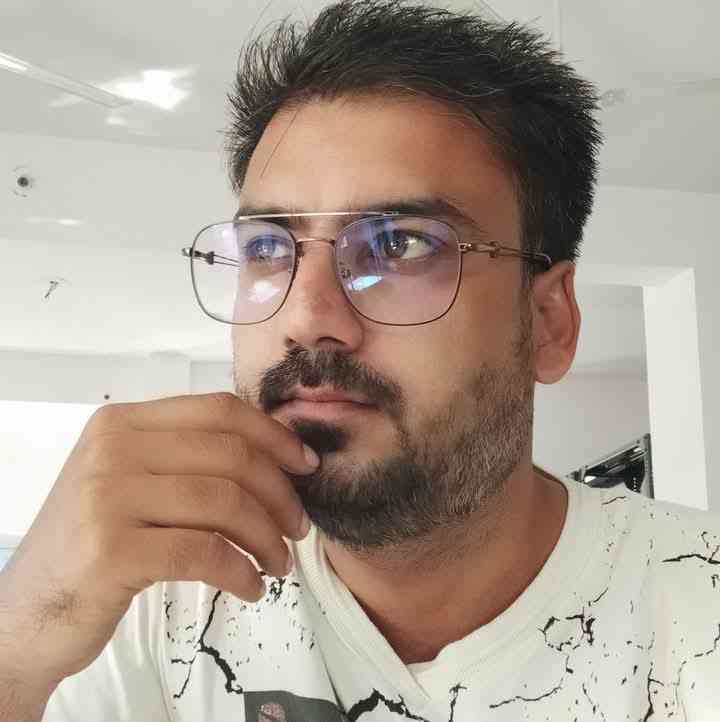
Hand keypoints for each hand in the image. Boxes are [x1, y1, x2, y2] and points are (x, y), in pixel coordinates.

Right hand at [0, 392, 317, 690]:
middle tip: (298, 528)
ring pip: (225, 503)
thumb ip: (188, 460)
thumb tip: (281, 461)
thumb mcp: (131, 483)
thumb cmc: (92, 545)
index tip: (306, 467)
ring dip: (267, 537)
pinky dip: (241, 571)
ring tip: (279, 562)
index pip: (220, 410)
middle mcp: (113, 448)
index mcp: (123, 421)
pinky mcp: (110, 550)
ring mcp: (107, 496)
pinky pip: (204, 552)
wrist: (25, 612)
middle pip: (231, 456)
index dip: (275, 436)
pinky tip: (251, 586)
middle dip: (280, 494)